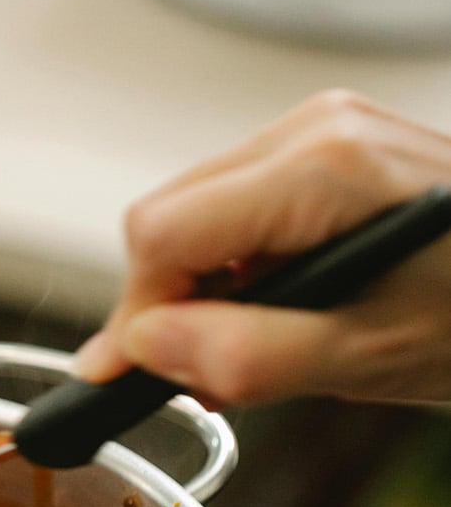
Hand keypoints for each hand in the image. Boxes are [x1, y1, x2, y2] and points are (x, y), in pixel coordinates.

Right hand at [74, 90, 450, 405]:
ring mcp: (319, 129)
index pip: (161, 236)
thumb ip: (253, 356)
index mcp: (322, 170)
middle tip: (213, 371)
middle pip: (166, 218)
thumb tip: (148, 348)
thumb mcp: (370, 358)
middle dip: (171, 303)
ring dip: (203, 288)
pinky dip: (236, 265)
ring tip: (266, 339)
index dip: (137, 316)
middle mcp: (313, 130)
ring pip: (191, 213)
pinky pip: (232, 204)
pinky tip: (285, 302)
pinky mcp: (325, 144)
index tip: (137, 378)